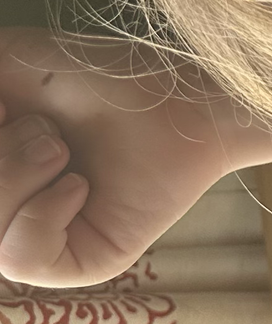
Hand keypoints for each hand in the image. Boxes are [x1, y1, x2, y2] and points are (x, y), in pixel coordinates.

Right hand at [0, 30, 271, 287]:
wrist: (200, 101)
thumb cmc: (118, 78)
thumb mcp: (18, 61)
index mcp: (1, 169)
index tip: (14, 112)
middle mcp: (11, 208)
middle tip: (48, 134)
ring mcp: (42, 238)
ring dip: (16, 174)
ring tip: (62, 150)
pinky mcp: (84, 262)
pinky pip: (22, 262)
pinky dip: (41, 216)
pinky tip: (80, 185)